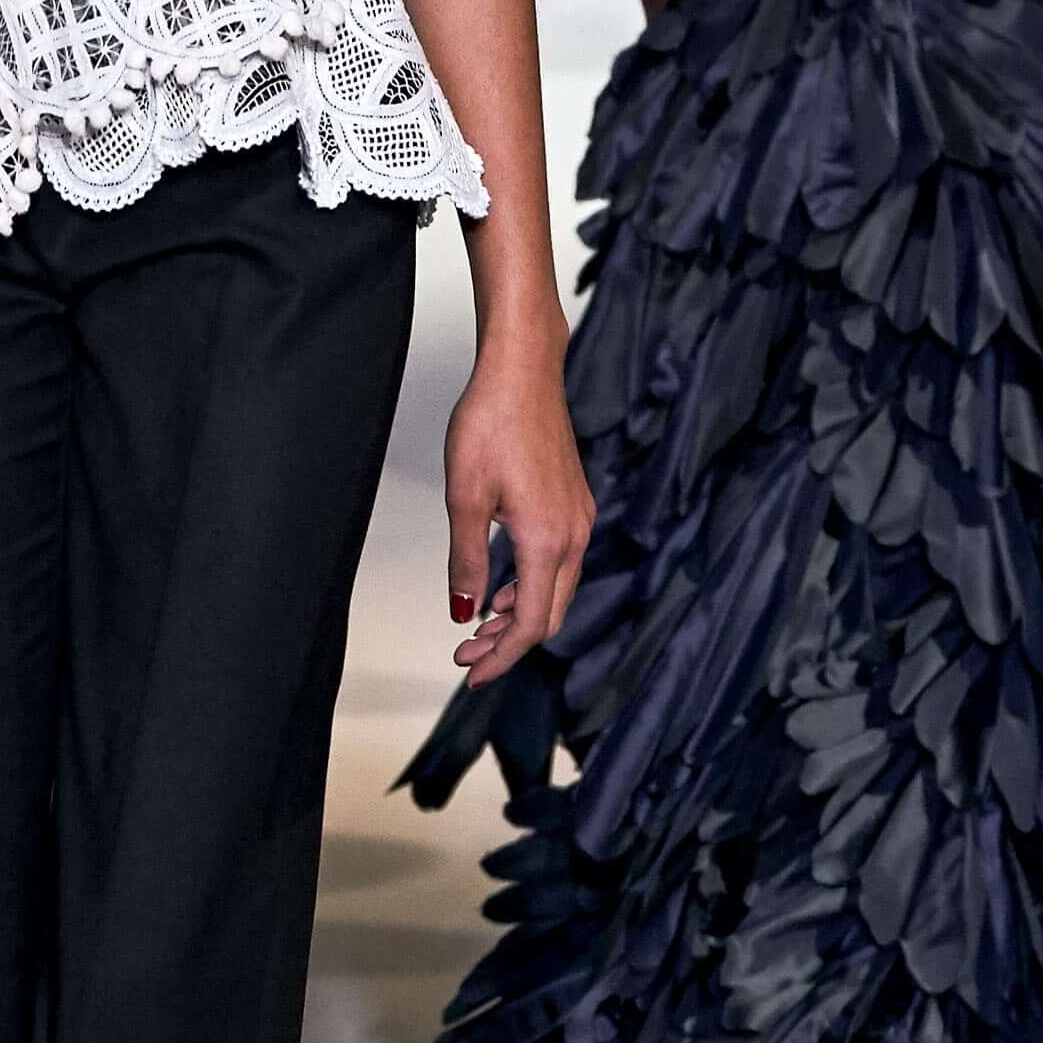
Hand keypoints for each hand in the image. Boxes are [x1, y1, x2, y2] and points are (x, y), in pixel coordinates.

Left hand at [444, 336, 592, 685]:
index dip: (501, 656)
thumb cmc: (491, 423)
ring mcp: (578, 518)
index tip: (470, 672)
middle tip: (466, 655)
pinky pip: (560, 563)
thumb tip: (464, 611)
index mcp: (548, 541)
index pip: (531, 623)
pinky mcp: (573, 502)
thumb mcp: (464, 499)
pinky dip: (530, 585)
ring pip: (556, 589)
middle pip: (549, 613)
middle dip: (508, 643)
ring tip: (478, 624)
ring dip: (519, 614)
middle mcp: (574, 535)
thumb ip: (467, 562)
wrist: (522, 370)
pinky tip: (502, 583)